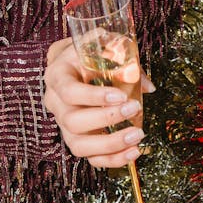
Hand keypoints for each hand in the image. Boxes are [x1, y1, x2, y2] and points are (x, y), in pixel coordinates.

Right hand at [43, 37, 154, 168]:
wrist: (72, 63)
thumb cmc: (89, 53)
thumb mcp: (101, 43)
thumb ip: (122, 57)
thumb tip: (147, 86)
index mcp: (58, 76)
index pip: (69, 92)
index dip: (94, 97)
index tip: (121, 96)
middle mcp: (56, 103)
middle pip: (73, 121)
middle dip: (106, 119)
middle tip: (134, 109)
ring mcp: (64, 124)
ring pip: (79, 145)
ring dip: (110, 144)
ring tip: (138, 135)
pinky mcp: (77, 139)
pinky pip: (90, 158)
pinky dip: (113, 159)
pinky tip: (134, 152)